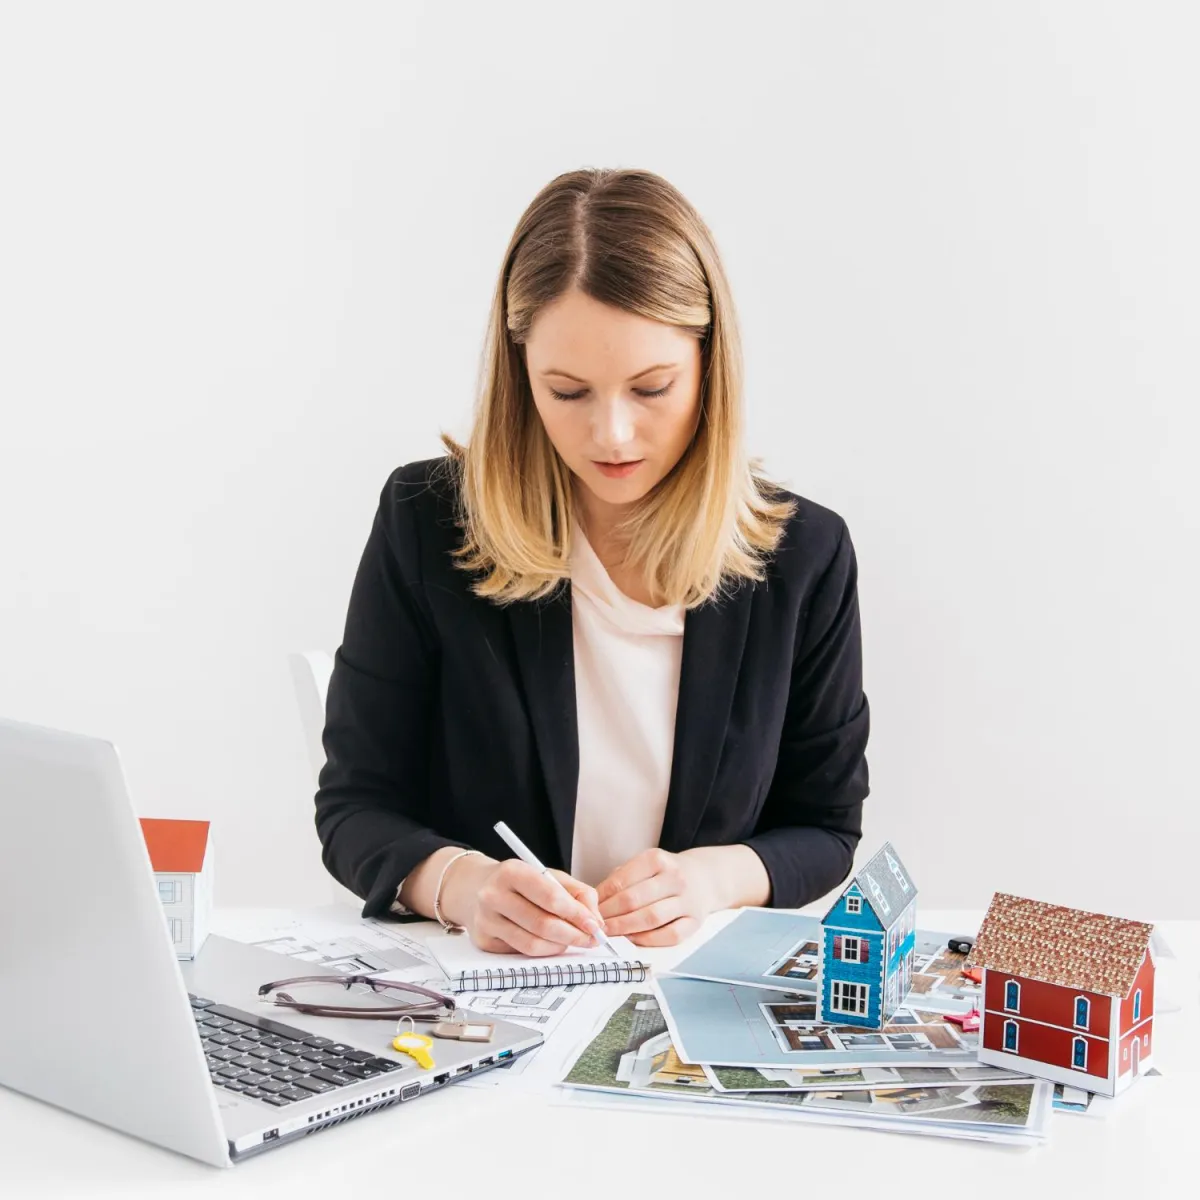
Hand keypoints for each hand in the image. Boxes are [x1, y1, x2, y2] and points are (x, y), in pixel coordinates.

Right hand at [442, 855, 607, 956]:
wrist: (474, 887)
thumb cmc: (519, 882)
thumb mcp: (548, 875)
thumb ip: (578, 893)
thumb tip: (595, 922)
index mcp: (512, 871)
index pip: (550, 897)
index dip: (577, 914)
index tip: (595, 926)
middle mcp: (493, 895)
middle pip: (542, 924)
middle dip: (573, 935)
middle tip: (591, 940)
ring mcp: (485, 920)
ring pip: (532, 944)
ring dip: (560, 946)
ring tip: (572, 940)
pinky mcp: (483, 941)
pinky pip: (521, 952)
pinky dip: (543, 951)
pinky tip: (550, 942)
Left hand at [594, 848, 720, 946]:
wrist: (705, 877)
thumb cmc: (667, 873)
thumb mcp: (646, 864)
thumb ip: (623, 878)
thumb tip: (595, 900)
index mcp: (658, 859)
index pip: (622, 881)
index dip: (602, 898)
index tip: (590, 907)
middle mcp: (674, 878)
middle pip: (633, 900)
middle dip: (609, 915)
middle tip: (595, 924)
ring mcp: (687, 900)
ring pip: (651, 918)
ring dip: (625, 928)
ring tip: (609, 932)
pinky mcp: (695, 921)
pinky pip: (669, 935)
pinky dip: (648, 939)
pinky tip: (633, 939)